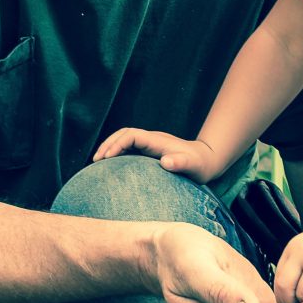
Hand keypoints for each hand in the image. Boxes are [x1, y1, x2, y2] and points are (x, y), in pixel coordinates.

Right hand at [94, 128, 221, 182]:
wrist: (207, 161)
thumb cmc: (200, 165)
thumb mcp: (193, 166)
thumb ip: (181, 163)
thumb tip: (166, 161)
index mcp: (157, 141)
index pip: (131, 135)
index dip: (116, 144)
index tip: (106, 158)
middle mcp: (151, 140)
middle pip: (124, 134)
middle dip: (108, 144)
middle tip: (95, 160)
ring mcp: (150, 145)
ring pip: (125, 141)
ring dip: (110, 148)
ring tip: (98, 164)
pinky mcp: (150, 153)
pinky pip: (129, 149)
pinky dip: (118, 154)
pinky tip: (111, 168)